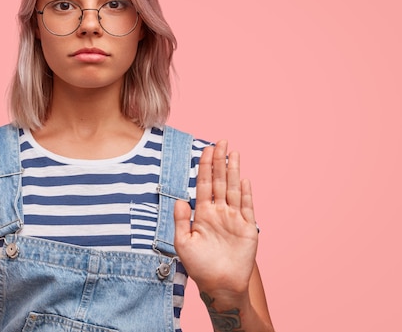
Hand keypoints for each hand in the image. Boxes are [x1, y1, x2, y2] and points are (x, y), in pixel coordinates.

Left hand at [174, 140, 258, 296]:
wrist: (219, 286)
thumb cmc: (199, 267)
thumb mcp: (183, 243)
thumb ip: (181, 221)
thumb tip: (180, 199)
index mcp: (203, 214)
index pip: (204, 185)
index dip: (205, 167)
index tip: (206, 149)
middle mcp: (219, 212)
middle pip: (220, 182)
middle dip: (220, 162)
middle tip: (221, 141)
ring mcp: (234, 219)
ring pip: (234, 189)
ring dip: (233, 172)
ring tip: (233, 153)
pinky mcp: (247, 229)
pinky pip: (247, 207)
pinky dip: (246, 194)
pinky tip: (245, 179)